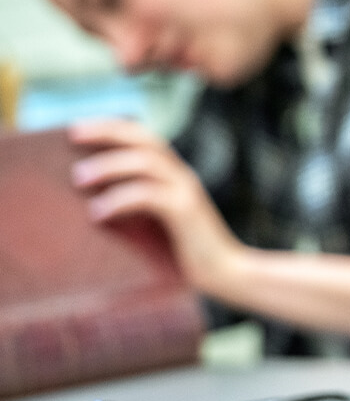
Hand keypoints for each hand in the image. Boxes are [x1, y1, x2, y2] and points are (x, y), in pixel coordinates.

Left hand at [68, 118, 247, 292]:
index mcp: (175, 174)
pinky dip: (119, 200)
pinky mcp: (185, 211)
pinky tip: (97, 213)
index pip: (144, 137)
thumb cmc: (187, 253)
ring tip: (79, 177)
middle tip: (73, 133)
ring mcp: (186, 191)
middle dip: (108, 132)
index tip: (77, 128)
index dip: (112, 127)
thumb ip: (137, 205)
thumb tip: (88, 201)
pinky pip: (148, 196)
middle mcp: (182, 175)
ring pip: (145, 162)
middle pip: (144, 139)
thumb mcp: (158, 221)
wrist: (225, 273)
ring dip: (109, 166)